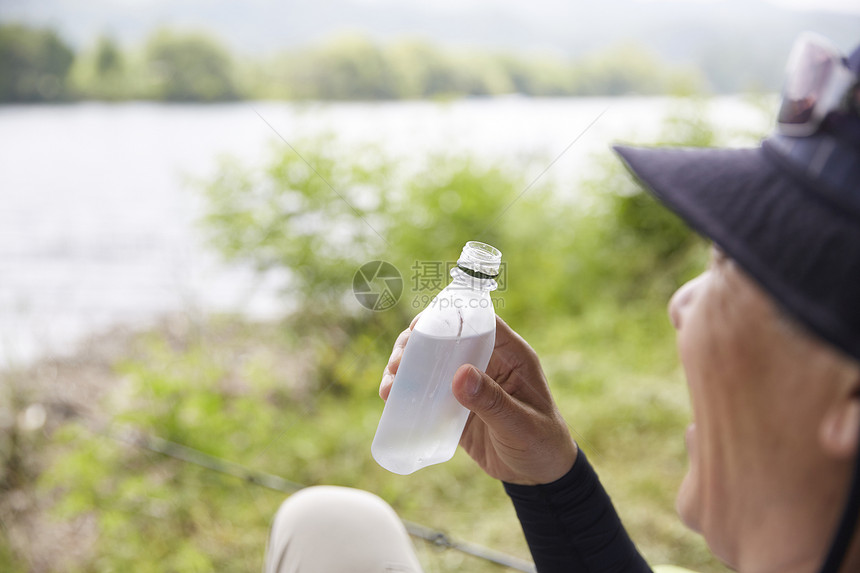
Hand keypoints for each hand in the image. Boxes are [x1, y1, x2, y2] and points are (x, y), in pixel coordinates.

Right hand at [379, 315, 576, 484]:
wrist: (538, 476)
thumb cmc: (542, 444)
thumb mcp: (521, 424)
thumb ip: (493, 401)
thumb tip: (460, 375)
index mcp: (511, 356)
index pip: (480, 321)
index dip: (450, 315)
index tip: (421, 325)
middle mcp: (486, 362)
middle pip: (447, 336)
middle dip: (417, 342)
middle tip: (399, 361)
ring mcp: (468, 383)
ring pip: (431, 361)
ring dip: (406, 365)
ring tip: (390, 382)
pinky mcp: (454, 405)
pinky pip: (427, 390)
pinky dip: (407, 389)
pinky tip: (390, 397)